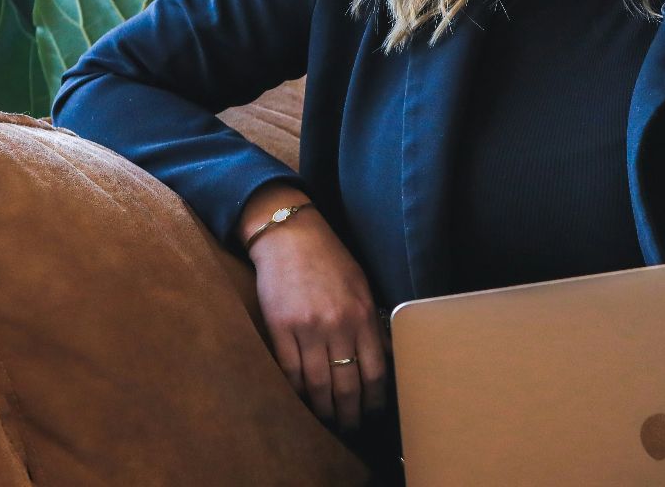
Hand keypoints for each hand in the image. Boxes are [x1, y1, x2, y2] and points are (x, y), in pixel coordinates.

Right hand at [243, 187, 389, 431]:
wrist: (290, 236)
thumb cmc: (329, 260)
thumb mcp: (361, 287)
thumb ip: (371, 324)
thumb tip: (384, 360)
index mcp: (362, 315)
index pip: (375, 372)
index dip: (375, 400)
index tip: (374, 414)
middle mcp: (338, 325)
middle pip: (347, 386)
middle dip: (350, 414)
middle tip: (350, 428)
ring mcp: (308, 328)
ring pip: (318, 385)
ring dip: (324, 410)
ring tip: (327, 422)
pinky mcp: (280, 328)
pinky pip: (290, 371)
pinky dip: (297, 392)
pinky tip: (302, 401)